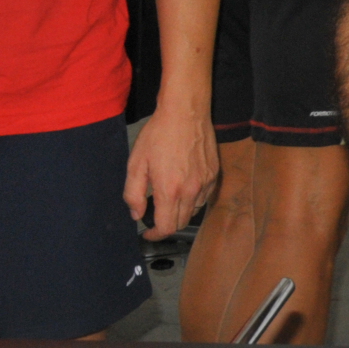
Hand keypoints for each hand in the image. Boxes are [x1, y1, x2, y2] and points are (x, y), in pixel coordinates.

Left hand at [122, 99, 217, 239]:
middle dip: (166, 225)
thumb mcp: (136, 163)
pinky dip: (193, 200)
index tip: (147, 232)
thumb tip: (137, 214)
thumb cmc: (158, 135)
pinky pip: (204, 197)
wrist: (186, 113)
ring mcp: (206, 182)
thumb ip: (133, 193)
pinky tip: (184, 188)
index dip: (155, 235)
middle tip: (155, 217)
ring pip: (194, 211)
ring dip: (180, 212)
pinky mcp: (214, 174)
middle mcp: (191, 190)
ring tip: (169, 201)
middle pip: (181, 223)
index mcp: (170, 190)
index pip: (166, 227)